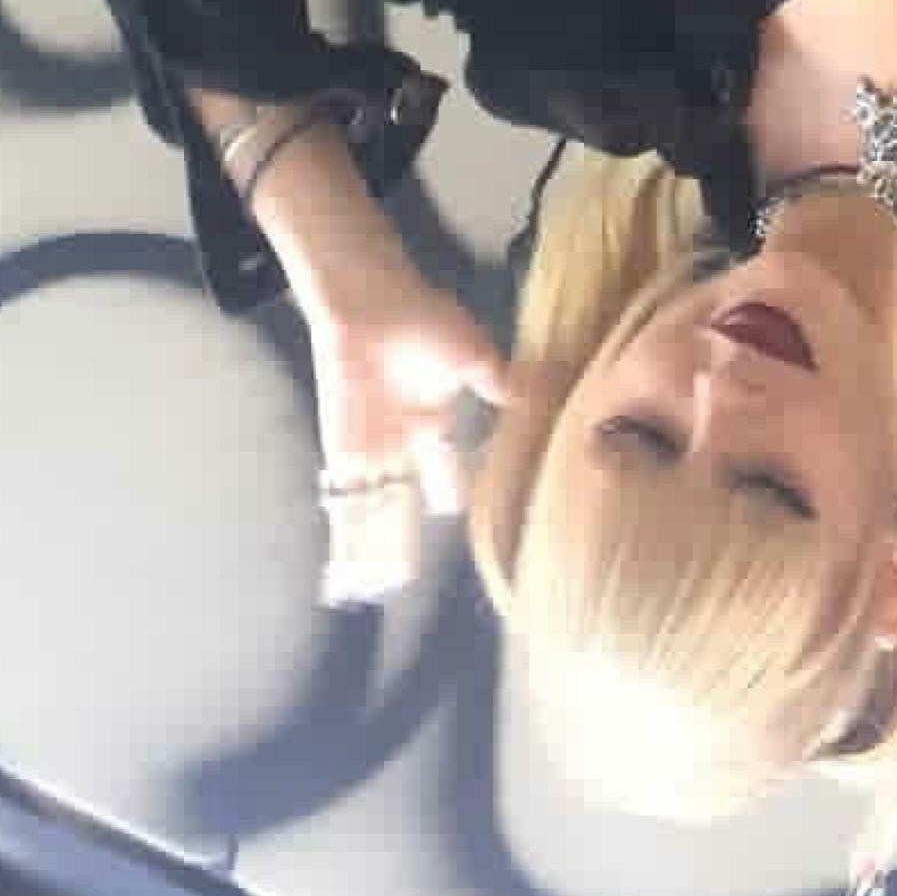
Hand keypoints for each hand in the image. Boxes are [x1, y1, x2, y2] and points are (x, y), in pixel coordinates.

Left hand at [303, 265, 518, 602]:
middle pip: (408, 497)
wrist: (368, 309)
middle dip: (410, 532)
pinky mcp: (344, 458)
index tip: (464, 517)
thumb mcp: (473, 354)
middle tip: (413, 577)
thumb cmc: (423, 323)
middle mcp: (404, 441)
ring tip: (387, 586)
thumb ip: (503, 382)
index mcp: (435, 416)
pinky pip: (346, 508)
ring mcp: (374, 453)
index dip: (455, 489)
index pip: (449, 465)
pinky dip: (347, 539)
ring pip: (380, 510)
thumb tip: (551, 394)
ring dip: (382, 545)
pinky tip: (349, 571)